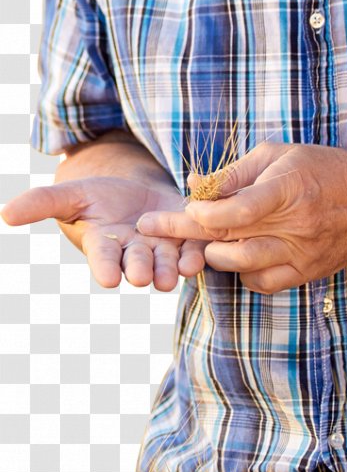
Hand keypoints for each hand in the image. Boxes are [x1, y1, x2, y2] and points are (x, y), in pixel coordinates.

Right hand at [2, 177, 206, 290]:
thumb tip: (5, 212)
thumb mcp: (71, 195)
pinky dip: (198, 251)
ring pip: (168, 262)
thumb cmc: (99, 197)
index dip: (106, 269)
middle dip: (142, 269)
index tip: (110, 278)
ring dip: (174, 267)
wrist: (135, 192)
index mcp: (105, 246)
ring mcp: (162, 248)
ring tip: (178, 271)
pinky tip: (202, 253)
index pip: (103, 260)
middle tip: (144, 276)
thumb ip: (42, 203)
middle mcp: (134, 253)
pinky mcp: (186, 237)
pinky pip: (193, 248)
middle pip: (138, 264)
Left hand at [135, 143, 346, 293]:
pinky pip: (260, 282)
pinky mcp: (305, 273)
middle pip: (230, 239)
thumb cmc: (324, 169)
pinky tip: (237, 254)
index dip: (202, 214)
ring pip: (240, 266)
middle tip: (154, 229)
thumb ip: (235, 173)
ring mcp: (301, 254)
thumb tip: (194, 186)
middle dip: (186, 235)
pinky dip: (240, 271)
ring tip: (201, 240)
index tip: (183, 209)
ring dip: (212, 254)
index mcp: (289, 189)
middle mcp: (296, 226)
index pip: (237, 211)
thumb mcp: (280, 155)